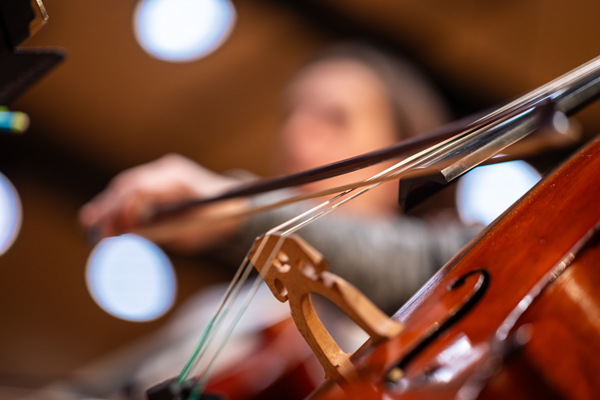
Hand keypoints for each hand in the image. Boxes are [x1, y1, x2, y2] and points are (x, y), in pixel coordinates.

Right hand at [79, 153, 248, 252]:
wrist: (236, 204)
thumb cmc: (219, 218)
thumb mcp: (195, 229)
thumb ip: (163, 231)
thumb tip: (132, 237)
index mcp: (178, 178)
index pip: (139, 188)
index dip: (120, 208)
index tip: (109, 228)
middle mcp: (167, 170)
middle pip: (128, 185)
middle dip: (107, 207)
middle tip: (92, 229)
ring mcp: (162, 172)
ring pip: (126, 186)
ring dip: (107, 205)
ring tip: (89, 224)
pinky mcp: (158, 180)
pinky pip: (132, 190)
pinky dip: (117, 203)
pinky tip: (101, 217)